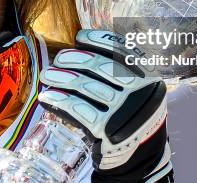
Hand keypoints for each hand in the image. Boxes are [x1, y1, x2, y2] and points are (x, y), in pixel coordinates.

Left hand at [39, 30, 172, 181]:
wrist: (140, 159)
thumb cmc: (131, 118)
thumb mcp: (139, 92)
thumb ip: (123, 72)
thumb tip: (85, 47)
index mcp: (149, 79)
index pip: (123, 51)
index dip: (100, 40)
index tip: (80, 37)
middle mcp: (140, 93)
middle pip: (101, 67)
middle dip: (75, 59)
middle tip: (59, 58)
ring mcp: (124, 112)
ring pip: (86, 87)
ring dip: (62, 78)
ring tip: (47, 75)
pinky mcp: (108, 131)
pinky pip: (78, 109)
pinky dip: (60, 101)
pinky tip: (48, 97)